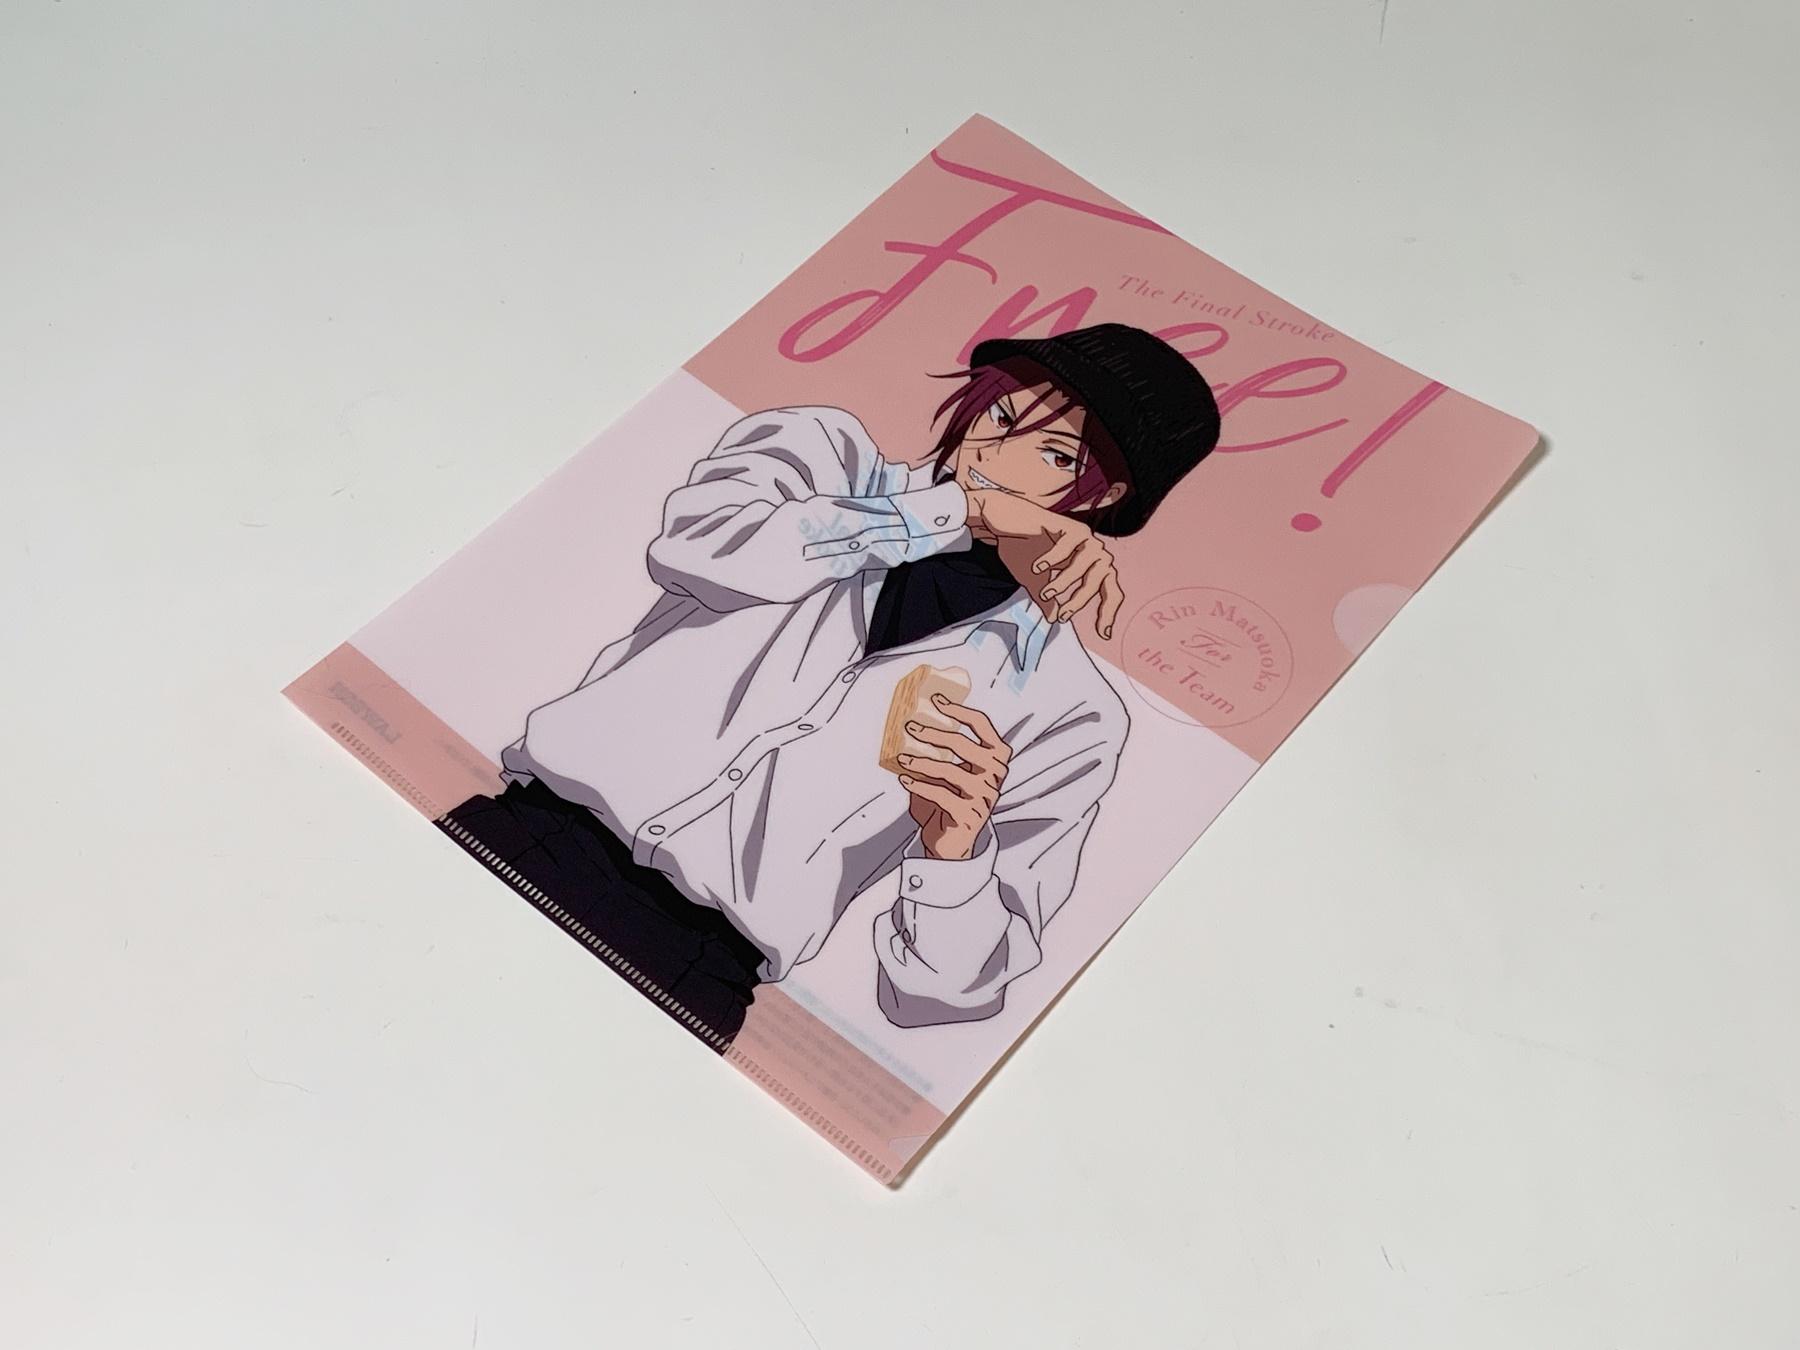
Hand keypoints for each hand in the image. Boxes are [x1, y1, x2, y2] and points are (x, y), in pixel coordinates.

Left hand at [896, 696, 1011, 860]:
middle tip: (910, 727)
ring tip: (903, 758)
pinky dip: (919, 785)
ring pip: (949, 769)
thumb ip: (939, 752)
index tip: (936, 699)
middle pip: (963, 744)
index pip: (982, 725)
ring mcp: (985, 796)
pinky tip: (905, 779)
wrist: (951, 845)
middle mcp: (995, 775)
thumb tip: (914, 725)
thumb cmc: (948, 802)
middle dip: (933, 733)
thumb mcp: (946, 774)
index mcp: (995, 758)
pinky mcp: (970, 815)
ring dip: (921, 761)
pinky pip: (940, 794)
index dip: (959, 710)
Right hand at [964, 488, 1125, 638]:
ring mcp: (1085, 537)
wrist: (1003, 521)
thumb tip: (1054, 619)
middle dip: (1082, 600)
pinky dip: (1052, 561)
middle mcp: (1094, 551)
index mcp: (1090, 566)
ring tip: (1045, 592)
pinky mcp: (1072, 526)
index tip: (1103, 633)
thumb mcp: (1035, 583)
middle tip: (1064, 615)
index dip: (1109, 612)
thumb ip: (1048, 600)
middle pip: (1103, 580)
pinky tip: (1037, 567)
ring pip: (1086, 566)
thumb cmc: (1021, 548)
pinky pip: (1067, 548)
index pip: (1110, 591)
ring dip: (1065, 583)